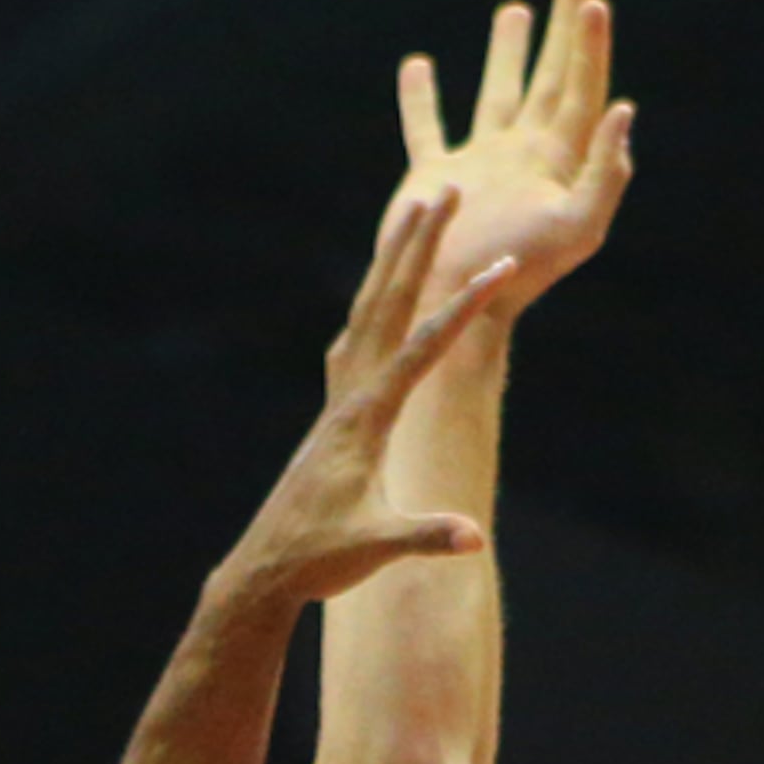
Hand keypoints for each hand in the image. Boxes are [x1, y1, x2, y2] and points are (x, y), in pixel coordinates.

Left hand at [213, 193, 514, 621]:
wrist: (264, 571)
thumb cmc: (318, 560)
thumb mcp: (375, 549)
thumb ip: (425, 537)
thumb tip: (474, 538)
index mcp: (365, 419)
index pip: (422, 348)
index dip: (462, 306)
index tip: (499, 266)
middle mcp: (347, 398)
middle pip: (387, 305)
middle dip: (419, 247)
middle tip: (446, 192)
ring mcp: (335, 403)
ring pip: (367, 314)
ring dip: (393, 263)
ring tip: (414, 214)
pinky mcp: (330, 417)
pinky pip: (354, 343)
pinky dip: (372, 308)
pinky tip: (376, 299)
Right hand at [387, 0, 634, 329]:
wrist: (455, 302)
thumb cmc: (517, 271)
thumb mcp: (577, 228)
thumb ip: (603, 172)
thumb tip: (621, 109)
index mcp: (556, 160)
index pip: (580, 88)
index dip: (589, 44)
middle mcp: (521, 155)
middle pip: (550, 77)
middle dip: (563, 28)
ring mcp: (478, 164)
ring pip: (495, 94)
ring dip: (506, 51)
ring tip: (514, 8)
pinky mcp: (433, 177)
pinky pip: (426, 128)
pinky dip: (419, 98)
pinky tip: (417, 64)